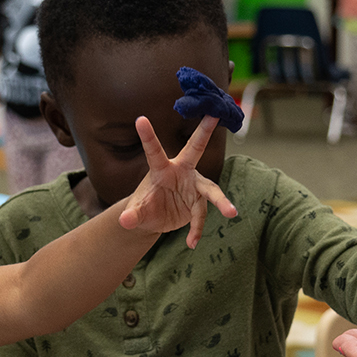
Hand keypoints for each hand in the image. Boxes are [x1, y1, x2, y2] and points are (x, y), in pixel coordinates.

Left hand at [116, 116, 238, 247]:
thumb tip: (125, 221)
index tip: (140, 119)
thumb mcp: (136, 212)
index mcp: (161, 169)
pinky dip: (196, 230)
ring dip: (221, 202)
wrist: (155, 218)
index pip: (153, 151)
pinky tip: (190, 244)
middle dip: (204, 131)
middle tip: (215, 113)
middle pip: (195, 149)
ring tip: (231, 213)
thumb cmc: (144, 207)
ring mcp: (193, 186)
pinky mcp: (199, 202)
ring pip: (211, 190)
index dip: (147, 136)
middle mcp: (181, 172)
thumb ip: (132, 215)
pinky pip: (202, 216)